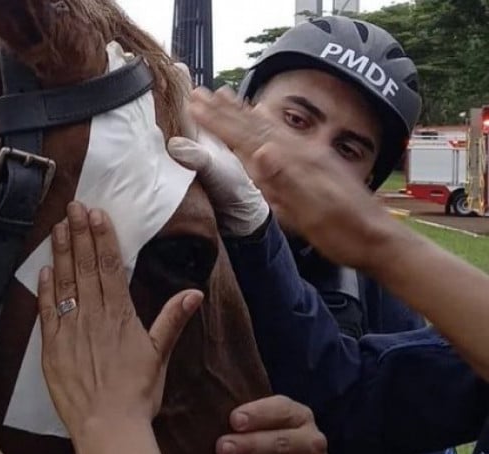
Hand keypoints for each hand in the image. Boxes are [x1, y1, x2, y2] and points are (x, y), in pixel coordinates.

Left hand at [37, 202, 203, 438]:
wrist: (108, 427)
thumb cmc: (137, 394)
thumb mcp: (159, 356)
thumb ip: (172, 320)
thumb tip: (194, 292)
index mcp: (120, 317)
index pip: (110, 268)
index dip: (103, 239)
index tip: (97, 214)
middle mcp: (94, 318)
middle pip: (85, 268)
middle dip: (80, 235)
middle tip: (74, 206)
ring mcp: (70, 331)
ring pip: (64, 284)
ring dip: (61, 253)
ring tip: (58, 226)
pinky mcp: (52, 348)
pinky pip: (46, 312)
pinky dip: (45, 289)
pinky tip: (43, 269)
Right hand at [186, 86, 386, 267]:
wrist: (378, 240)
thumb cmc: (343, 232)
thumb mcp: (312, 213)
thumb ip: (285, 181)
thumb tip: (260, 151)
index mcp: (296, 162)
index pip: (249, 137)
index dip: (220, 122)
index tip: (195, 106)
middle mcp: (302, 152)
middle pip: (255, 126)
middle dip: (225, 110)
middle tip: (200, 93)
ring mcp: (309, 155)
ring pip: (267, 127)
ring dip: (242, 110)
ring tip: (223, 95)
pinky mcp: (315, 162)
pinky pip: (282, 134)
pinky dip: (266, 120)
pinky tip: (262, 112)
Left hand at [216, 396, 332, 453]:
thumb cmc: (266, 442)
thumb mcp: (260, 425)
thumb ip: (243, 420)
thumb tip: (206, 414)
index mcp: (299, 415)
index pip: (281, 410)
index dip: (258, 415)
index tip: (234, 420)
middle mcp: (313, 440)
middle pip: (281, 443)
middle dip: (250, 446)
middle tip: (222, 450)